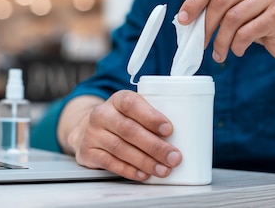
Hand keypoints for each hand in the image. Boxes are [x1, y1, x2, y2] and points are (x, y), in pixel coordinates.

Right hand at [66, 91, 181, 180]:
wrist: (88, 129)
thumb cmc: (123, 119)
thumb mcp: (135, 110)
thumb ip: (152, 116)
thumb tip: (187, 133)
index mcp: (118, 99)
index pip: (132, 104)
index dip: (151, 117)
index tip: (169, 129)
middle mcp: (102, 114)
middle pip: (129, 130)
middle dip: (155, 146)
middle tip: (173, 157)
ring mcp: (93, 133)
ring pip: (121, 148)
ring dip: (145, 161)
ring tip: (163, 169)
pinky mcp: (88, 152)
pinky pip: (110, 163)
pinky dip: (129, 170)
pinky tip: (143, 174)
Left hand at [177, 0, 274, 63]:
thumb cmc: (258, 20)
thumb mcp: (236, 6)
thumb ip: (215, 4)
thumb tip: (185, 18)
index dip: (194, 2)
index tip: (183, 20)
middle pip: (220, 0)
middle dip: (206, 25)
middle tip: (201, 42)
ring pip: (232, 18)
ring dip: (221, 41)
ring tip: (219, 53)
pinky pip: (246, 33)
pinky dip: (236, 46)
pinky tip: (237, 51)